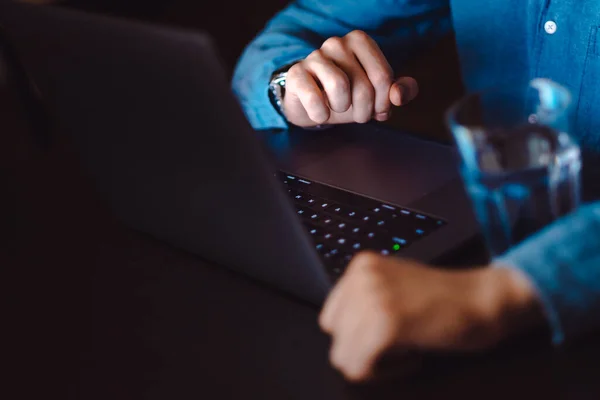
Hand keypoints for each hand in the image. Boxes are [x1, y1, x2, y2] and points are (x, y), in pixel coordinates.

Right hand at [282, 30, 417, 126]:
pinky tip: (320, 113)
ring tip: (338, 109)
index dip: (383, 103)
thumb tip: (399, 96)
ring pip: (340, 87)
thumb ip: (400, 90)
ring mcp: (314, 56)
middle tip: (358, 115)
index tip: (376, 110)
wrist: (311, 105)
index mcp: (360, 41)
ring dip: (342, 109)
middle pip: (363, 86)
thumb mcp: (378, 94)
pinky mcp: (296, 74)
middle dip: (364, 111)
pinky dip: (320, 114)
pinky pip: (314, 99)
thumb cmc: (349, 96)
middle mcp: (337, 43)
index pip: (383, 77)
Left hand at [318, 252, 541, 381]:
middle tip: (397, 346)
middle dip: (363, 349)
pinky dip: (386, 373)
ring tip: (406, 350)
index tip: (384, 337)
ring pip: (343, 357)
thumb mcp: (394, 285)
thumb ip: (364, 300)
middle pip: (335, 338)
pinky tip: (413, 357)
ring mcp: (371, 300)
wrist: (484, 300)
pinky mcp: (385, 325)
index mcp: (360, 266)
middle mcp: (361, 278)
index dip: (356, 335)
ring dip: (375, 363)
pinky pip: (361, 368)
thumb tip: (341, 334)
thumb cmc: (445, 299)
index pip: (330, 318)